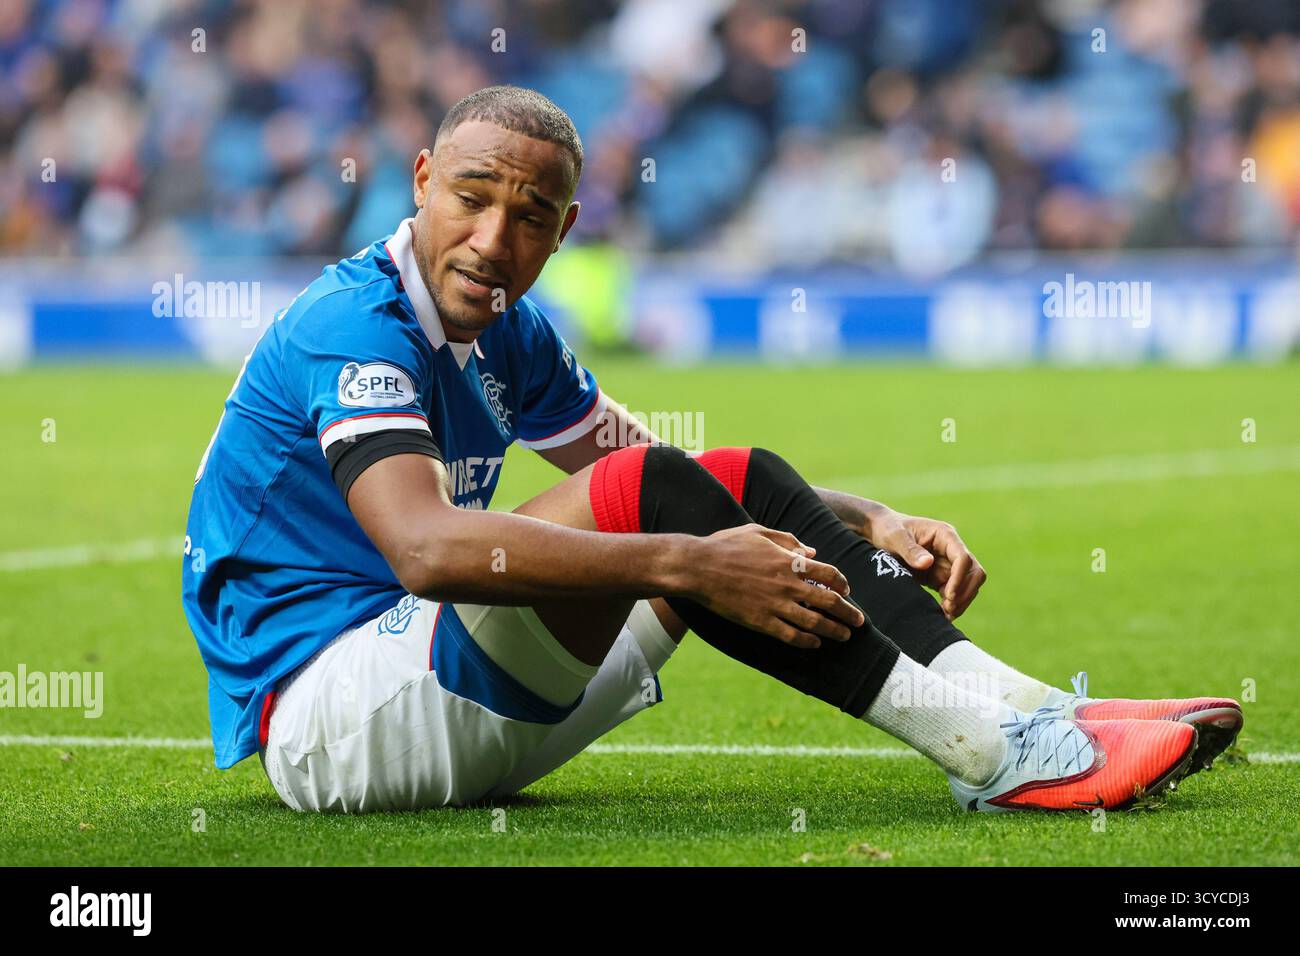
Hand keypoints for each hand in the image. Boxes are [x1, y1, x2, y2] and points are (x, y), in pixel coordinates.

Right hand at [686, 524, 864, 648]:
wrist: (699, 567)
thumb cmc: (727, 545)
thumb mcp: (759, 532)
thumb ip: (789, 540)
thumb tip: (813, 551)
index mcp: (789, 560)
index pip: (829, 573)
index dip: (843, 583)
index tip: (848, 591)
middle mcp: (788, 584)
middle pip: (829, 601)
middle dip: (849, 613)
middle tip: (859, 622)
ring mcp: (775, 605)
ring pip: (815, 622)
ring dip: (834, 631)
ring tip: (844, 636)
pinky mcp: (761, 621)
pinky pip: (791, 635)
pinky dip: (807, 641)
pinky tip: (815, 643)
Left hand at [864, 507, 986, 619]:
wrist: (880, 533)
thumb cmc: (888, 529)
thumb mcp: (894, 537)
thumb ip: (910, 549)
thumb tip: (928, 563)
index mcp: (944, 535)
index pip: (963, 558)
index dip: (960, 578)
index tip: (948, 595)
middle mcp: (951, 549)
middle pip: (973, 572)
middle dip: (965, 592)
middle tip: (948, 608)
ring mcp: (947, 563)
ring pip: (967, 585)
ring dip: (960, 601)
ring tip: (945, 615)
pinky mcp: (940, 576)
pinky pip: (954, 592)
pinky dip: (951, 604)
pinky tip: (941, 614)